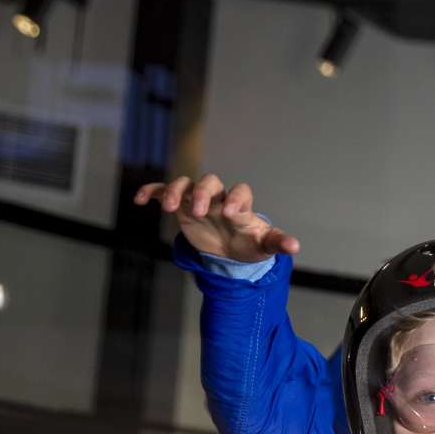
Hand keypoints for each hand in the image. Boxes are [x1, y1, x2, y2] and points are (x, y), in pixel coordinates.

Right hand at [133, 175, 300, 261]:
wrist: (230, 252)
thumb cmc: (248, 244)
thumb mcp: (262, 246)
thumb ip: (276, 243)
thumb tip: (295, 247)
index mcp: (240, 206)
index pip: (240, 192)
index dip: (236, 199)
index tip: (231, 213)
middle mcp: (218, 198)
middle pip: (209, 181)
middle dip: (203, 193)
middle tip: (200, 211)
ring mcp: (197, 200)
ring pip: (185, 183)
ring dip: (176, 191)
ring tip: (170, 208)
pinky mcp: (180, 206)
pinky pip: (163, 191)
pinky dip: (151, 191)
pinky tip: (140, 200)